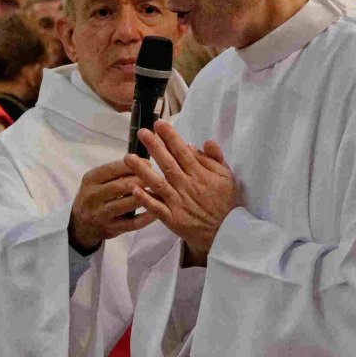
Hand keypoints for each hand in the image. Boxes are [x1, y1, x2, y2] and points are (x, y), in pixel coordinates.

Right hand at [69, 159, 155, 253]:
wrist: (81, 224)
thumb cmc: (96, 195)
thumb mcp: (97, 180)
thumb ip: (116, 171)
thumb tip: (144, 162)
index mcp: (91, 180)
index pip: (113, 169)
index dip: (133, 165)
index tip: (149, 163)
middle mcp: (93, 197)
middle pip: (121, 186)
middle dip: (141, 180)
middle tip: (157, 178)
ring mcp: (102, 214)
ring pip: (127, 205)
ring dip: (145, 197)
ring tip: (159, 192)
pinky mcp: (111, 229)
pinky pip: (132, 223)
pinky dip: (146, 217)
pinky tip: (157, 210)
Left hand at [123, 120, 239, 265]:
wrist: (227, 232)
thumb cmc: (226, 202)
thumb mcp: (227, 176)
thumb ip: (214, 158)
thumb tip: (197, 143)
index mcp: (200, 174)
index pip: (182, 152)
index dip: (170, 137)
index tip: (159, 124)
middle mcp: (187, 186)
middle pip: (168, 164)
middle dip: (154, 147)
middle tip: (141, 132)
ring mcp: (178, 203)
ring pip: (158, 184)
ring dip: (142, 170)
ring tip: (128, 157)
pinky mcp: (172, 219)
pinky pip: (156, 208)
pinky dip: (145, 199)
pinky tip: (133, 188)